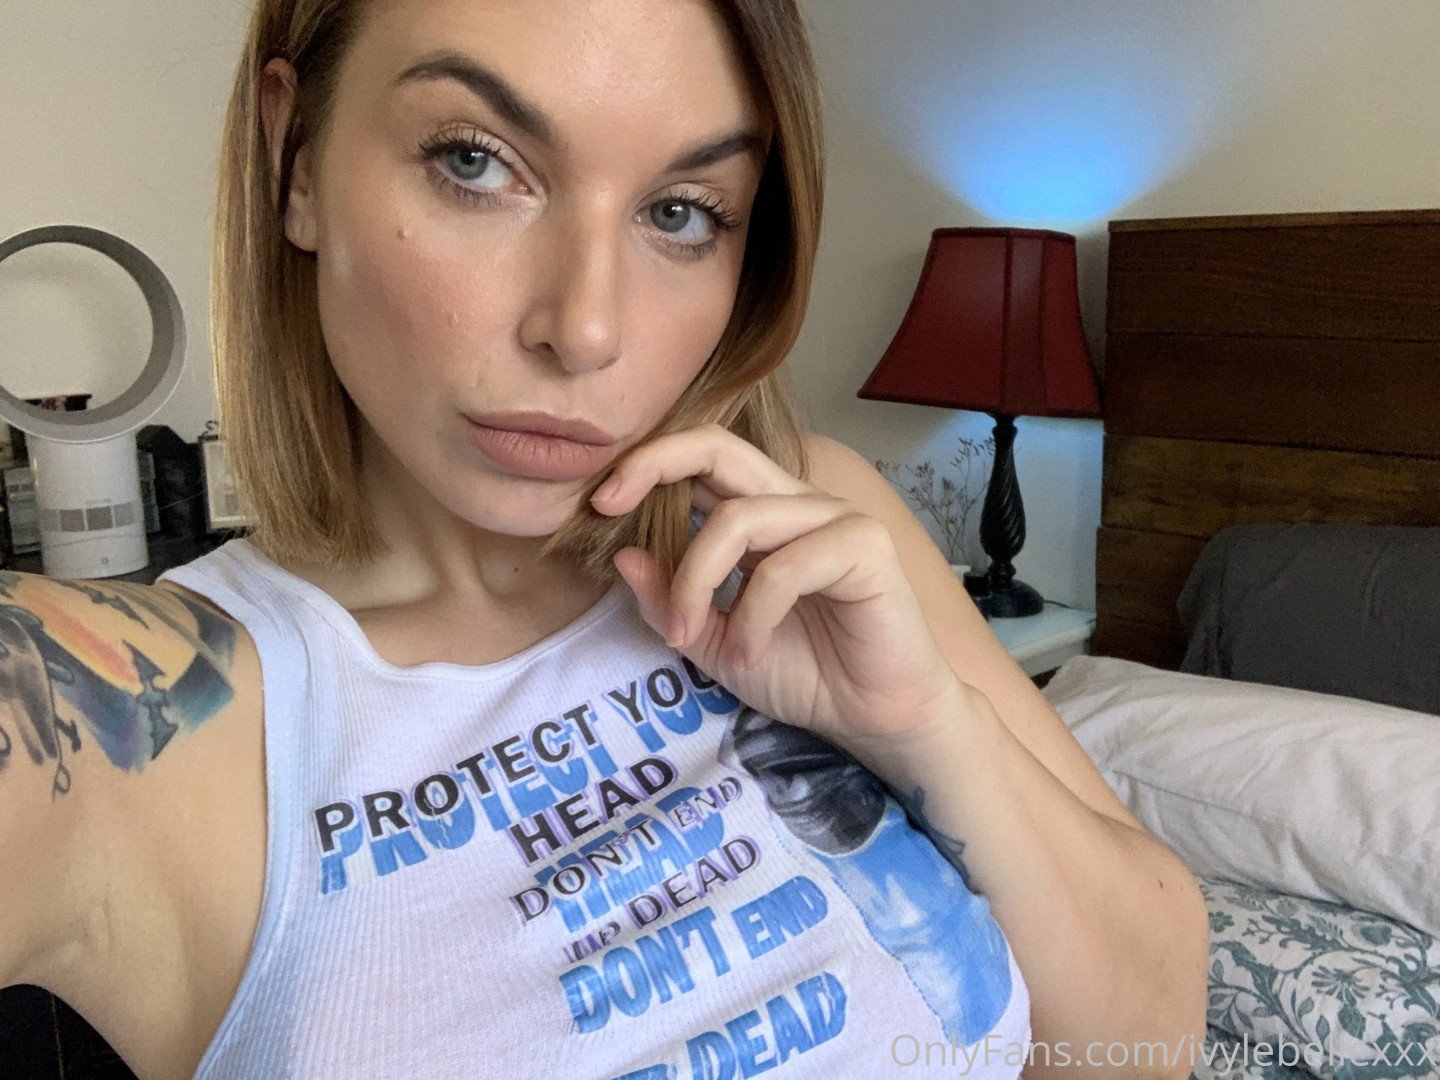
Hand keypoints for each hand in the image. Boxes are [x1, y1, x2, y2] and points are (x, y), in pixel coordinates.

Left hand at [589, 424, 969, 755]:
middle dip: (655, 464)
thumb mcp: (714, 643)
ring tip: (690, 636)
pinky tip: (750, 649)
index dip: (649, 464)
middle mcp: (796, 504)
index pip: (702, 460)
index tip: (599, 502)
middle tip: (608, 505)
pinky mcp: (865, 547)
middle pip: (719, 447)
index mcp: (762, 516)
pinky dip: (753, 612)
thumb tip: (622, 555)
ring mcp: (834, 519)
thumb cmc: (805, 675)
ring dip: (696, 580)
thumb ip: (670, 602)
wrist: (875, 718)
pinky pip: (786, 565)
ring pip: (740, 516)